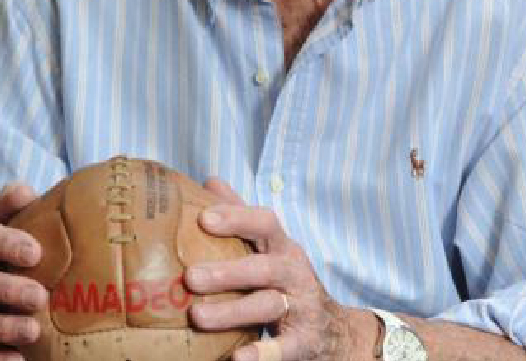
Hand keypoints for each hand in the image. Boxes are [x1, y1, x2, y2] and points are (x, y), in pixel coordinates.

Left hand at [185, 179, 369, 360]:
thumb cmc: (288, 280)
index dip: (236, 218)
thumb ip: (242, 215)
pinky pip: (285, 348)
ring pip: (268, 306)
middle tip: (190, 277)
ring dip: (233, 311)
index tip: (204, 218)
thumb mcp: (271, 246)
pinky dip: (264, 354)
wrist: (335, 330)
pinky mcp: (304, 341)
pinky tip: (238, 360)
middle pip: (263, 267)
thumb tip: (210, 181)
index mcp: (282, 247)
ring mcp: (301, 307)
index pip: (264, 223)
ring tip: (198, 317)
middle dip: (227, 271)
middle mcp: (294, 273)